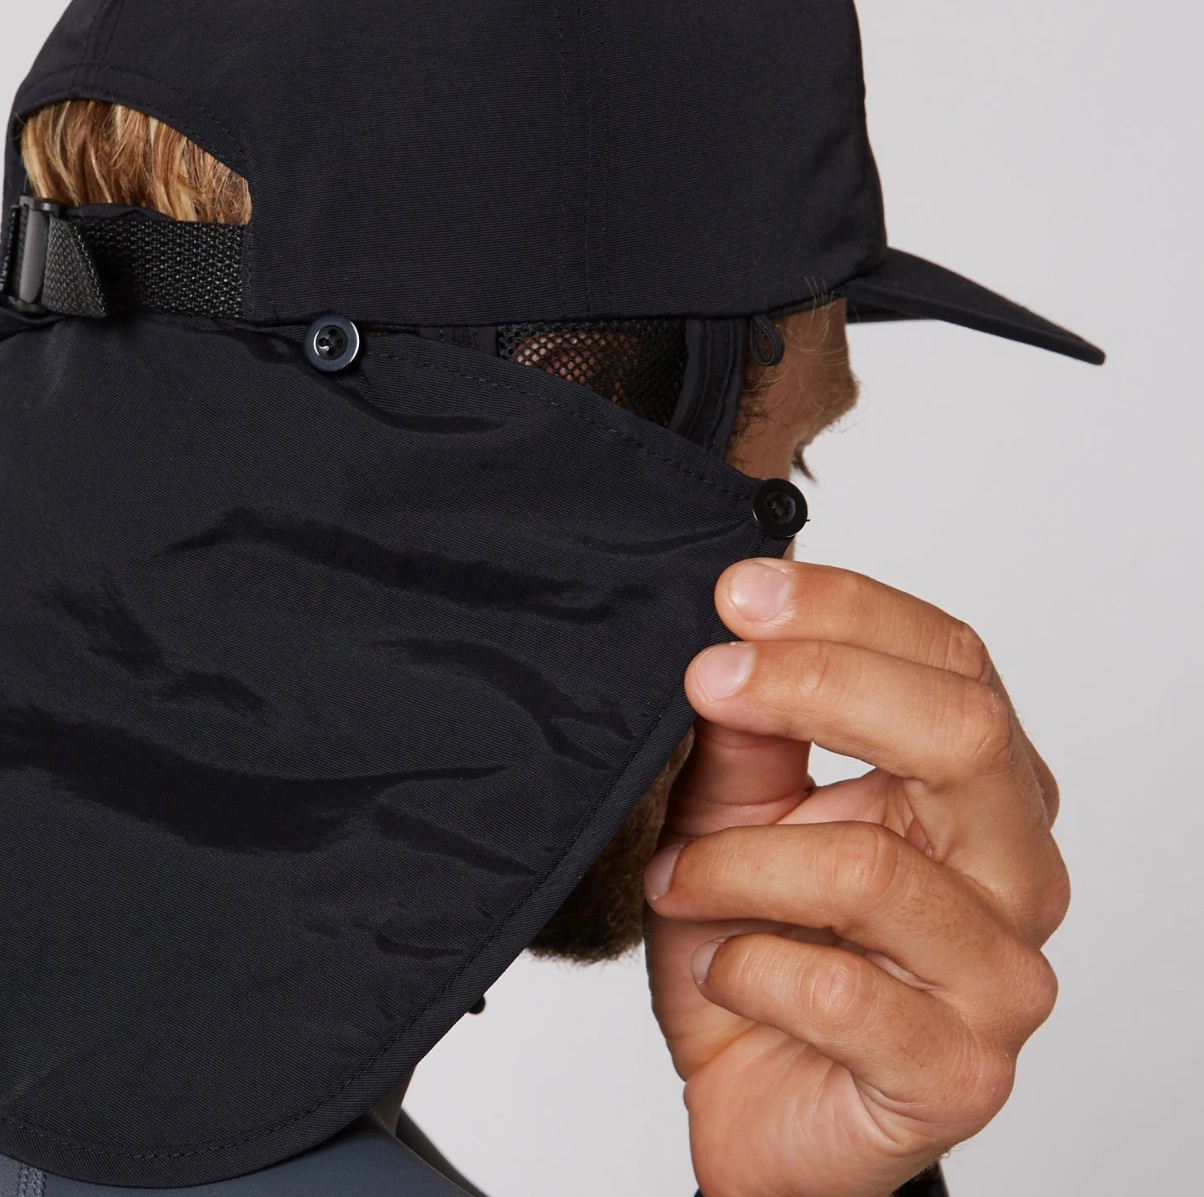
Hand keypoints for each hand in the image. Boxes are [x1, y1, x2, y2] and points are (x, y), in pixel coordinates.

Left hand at [644, 558, 1066, 1196]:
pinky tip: (722, 968)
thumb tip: (736, 633)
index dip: (844, 610)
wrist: (755, 1098)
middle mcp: (1014, 867)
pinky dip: (746, 966)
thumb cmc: (755, 946)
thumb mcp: (728, 815)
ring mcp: (1000, 974)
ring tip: (677, 878)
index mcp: (975, 785)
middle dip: (816, 687)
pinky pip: (838, 992)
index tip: (738, 593)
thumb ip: (743, 735)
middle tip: (705, 679)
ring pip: (874, 866)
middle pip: (961, 731)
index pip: (950, 658)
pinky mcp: (961, 1070)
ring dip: (739, 860)